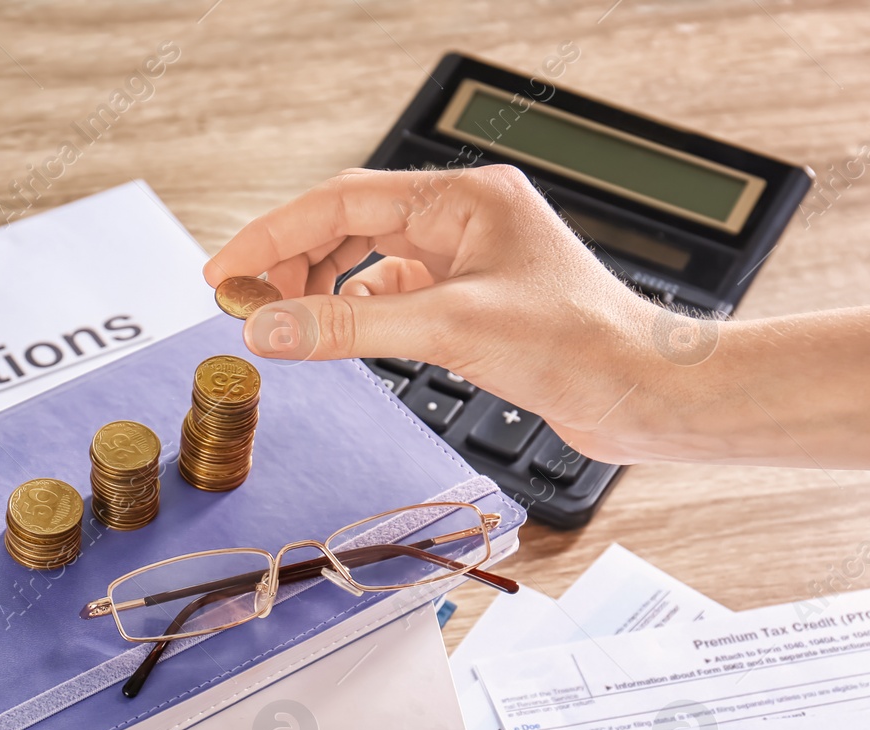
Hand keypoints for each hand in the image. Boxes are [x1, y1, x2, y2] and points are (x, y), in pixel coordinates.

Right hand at [203, 166, 663, 462]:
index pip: (341, 201)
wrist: (644, 392)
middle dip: (292, 263)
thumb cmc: (580, 345)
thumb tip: (269, 327)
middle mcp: (463, 219)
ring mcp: (467, 259)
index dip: (273, 235)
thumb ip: (349, 325)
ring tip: (287, 323)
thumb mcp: (449, 329)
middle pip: (347, 225)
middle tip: (247, 305)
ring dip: (322, 289)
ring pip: (366, 260)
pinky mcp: (471, 301)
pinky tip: (345, 336)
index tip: (224, 270)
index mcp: (463, 197)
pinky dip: (358, 313)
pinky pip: (392, 295)